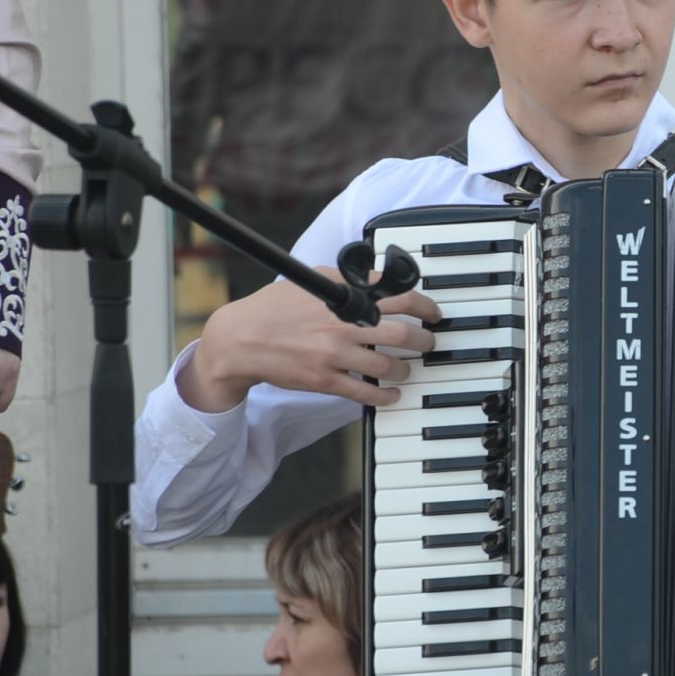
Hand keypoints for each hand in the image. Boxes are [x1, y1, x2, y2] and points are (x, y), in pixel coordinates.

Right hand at [181, 267, 441, 411]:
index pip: (398, 297)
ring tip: (408, 368)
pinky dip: (386, 395)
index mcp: (343, 298)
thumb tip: (384, 280)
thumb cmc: (277, 307)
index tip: (433, 313)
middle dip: (425, 340)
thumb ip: (351, 280)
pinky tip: (393, 394)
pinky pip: (366, 393)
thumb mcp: (314, 281)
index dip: (425, 305)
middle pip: (403, 334)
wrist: (240, 339)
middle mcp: (342, 326)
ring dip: (407, 368)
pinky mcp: (324, 380)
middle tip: (429, 343)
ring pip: (389, 366)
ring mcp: (334, 355)